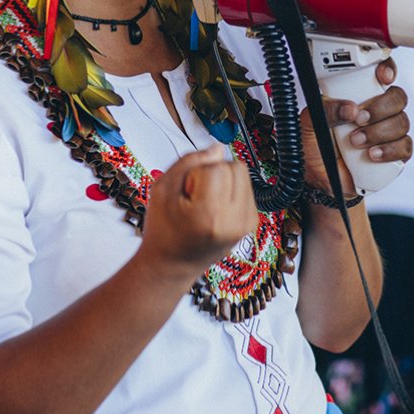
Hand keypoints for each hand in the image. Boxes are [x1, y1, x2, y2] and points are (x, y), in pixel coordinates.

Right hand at [138, 144, 257, 279]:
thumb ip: (190, 161)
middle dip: (213, 173)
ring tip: (204, 201)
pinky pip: (246, 188)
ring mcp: (246, 224)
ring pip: (243, 174)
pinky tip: (214, 207)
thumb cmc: (163, 230)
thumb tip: (218, 149)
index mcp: (211, 215)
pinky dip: (230, 191)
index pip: (218, 166)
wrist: (172, 264)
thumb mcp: (162, 188)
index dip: (197, 172)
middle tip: (194, 196)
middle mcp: (234, 221)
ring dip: (224, 180)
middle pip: (235, 166)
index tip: (186, 192)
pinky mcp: (251, 223)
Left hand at [303, 57, 411, 193]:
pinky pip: (405, 147)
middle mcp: (377, 110)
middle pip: (397, 98)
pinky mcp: (394, 153)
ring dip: (379, 132)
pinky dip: (389, 150)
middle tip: (359, 118)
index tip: (383, 77)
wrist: (318, 176)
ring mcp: (388, 131)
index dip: (388, 70)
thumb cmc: (316, 144)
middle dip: (381, 107)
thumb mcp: (310, 122)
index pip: (382, 74)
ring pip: (402, 122)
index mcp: (359, 95)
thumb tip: (350, 108)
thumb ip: (326, 110)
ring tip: (356, 142)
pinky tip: (372, 155)